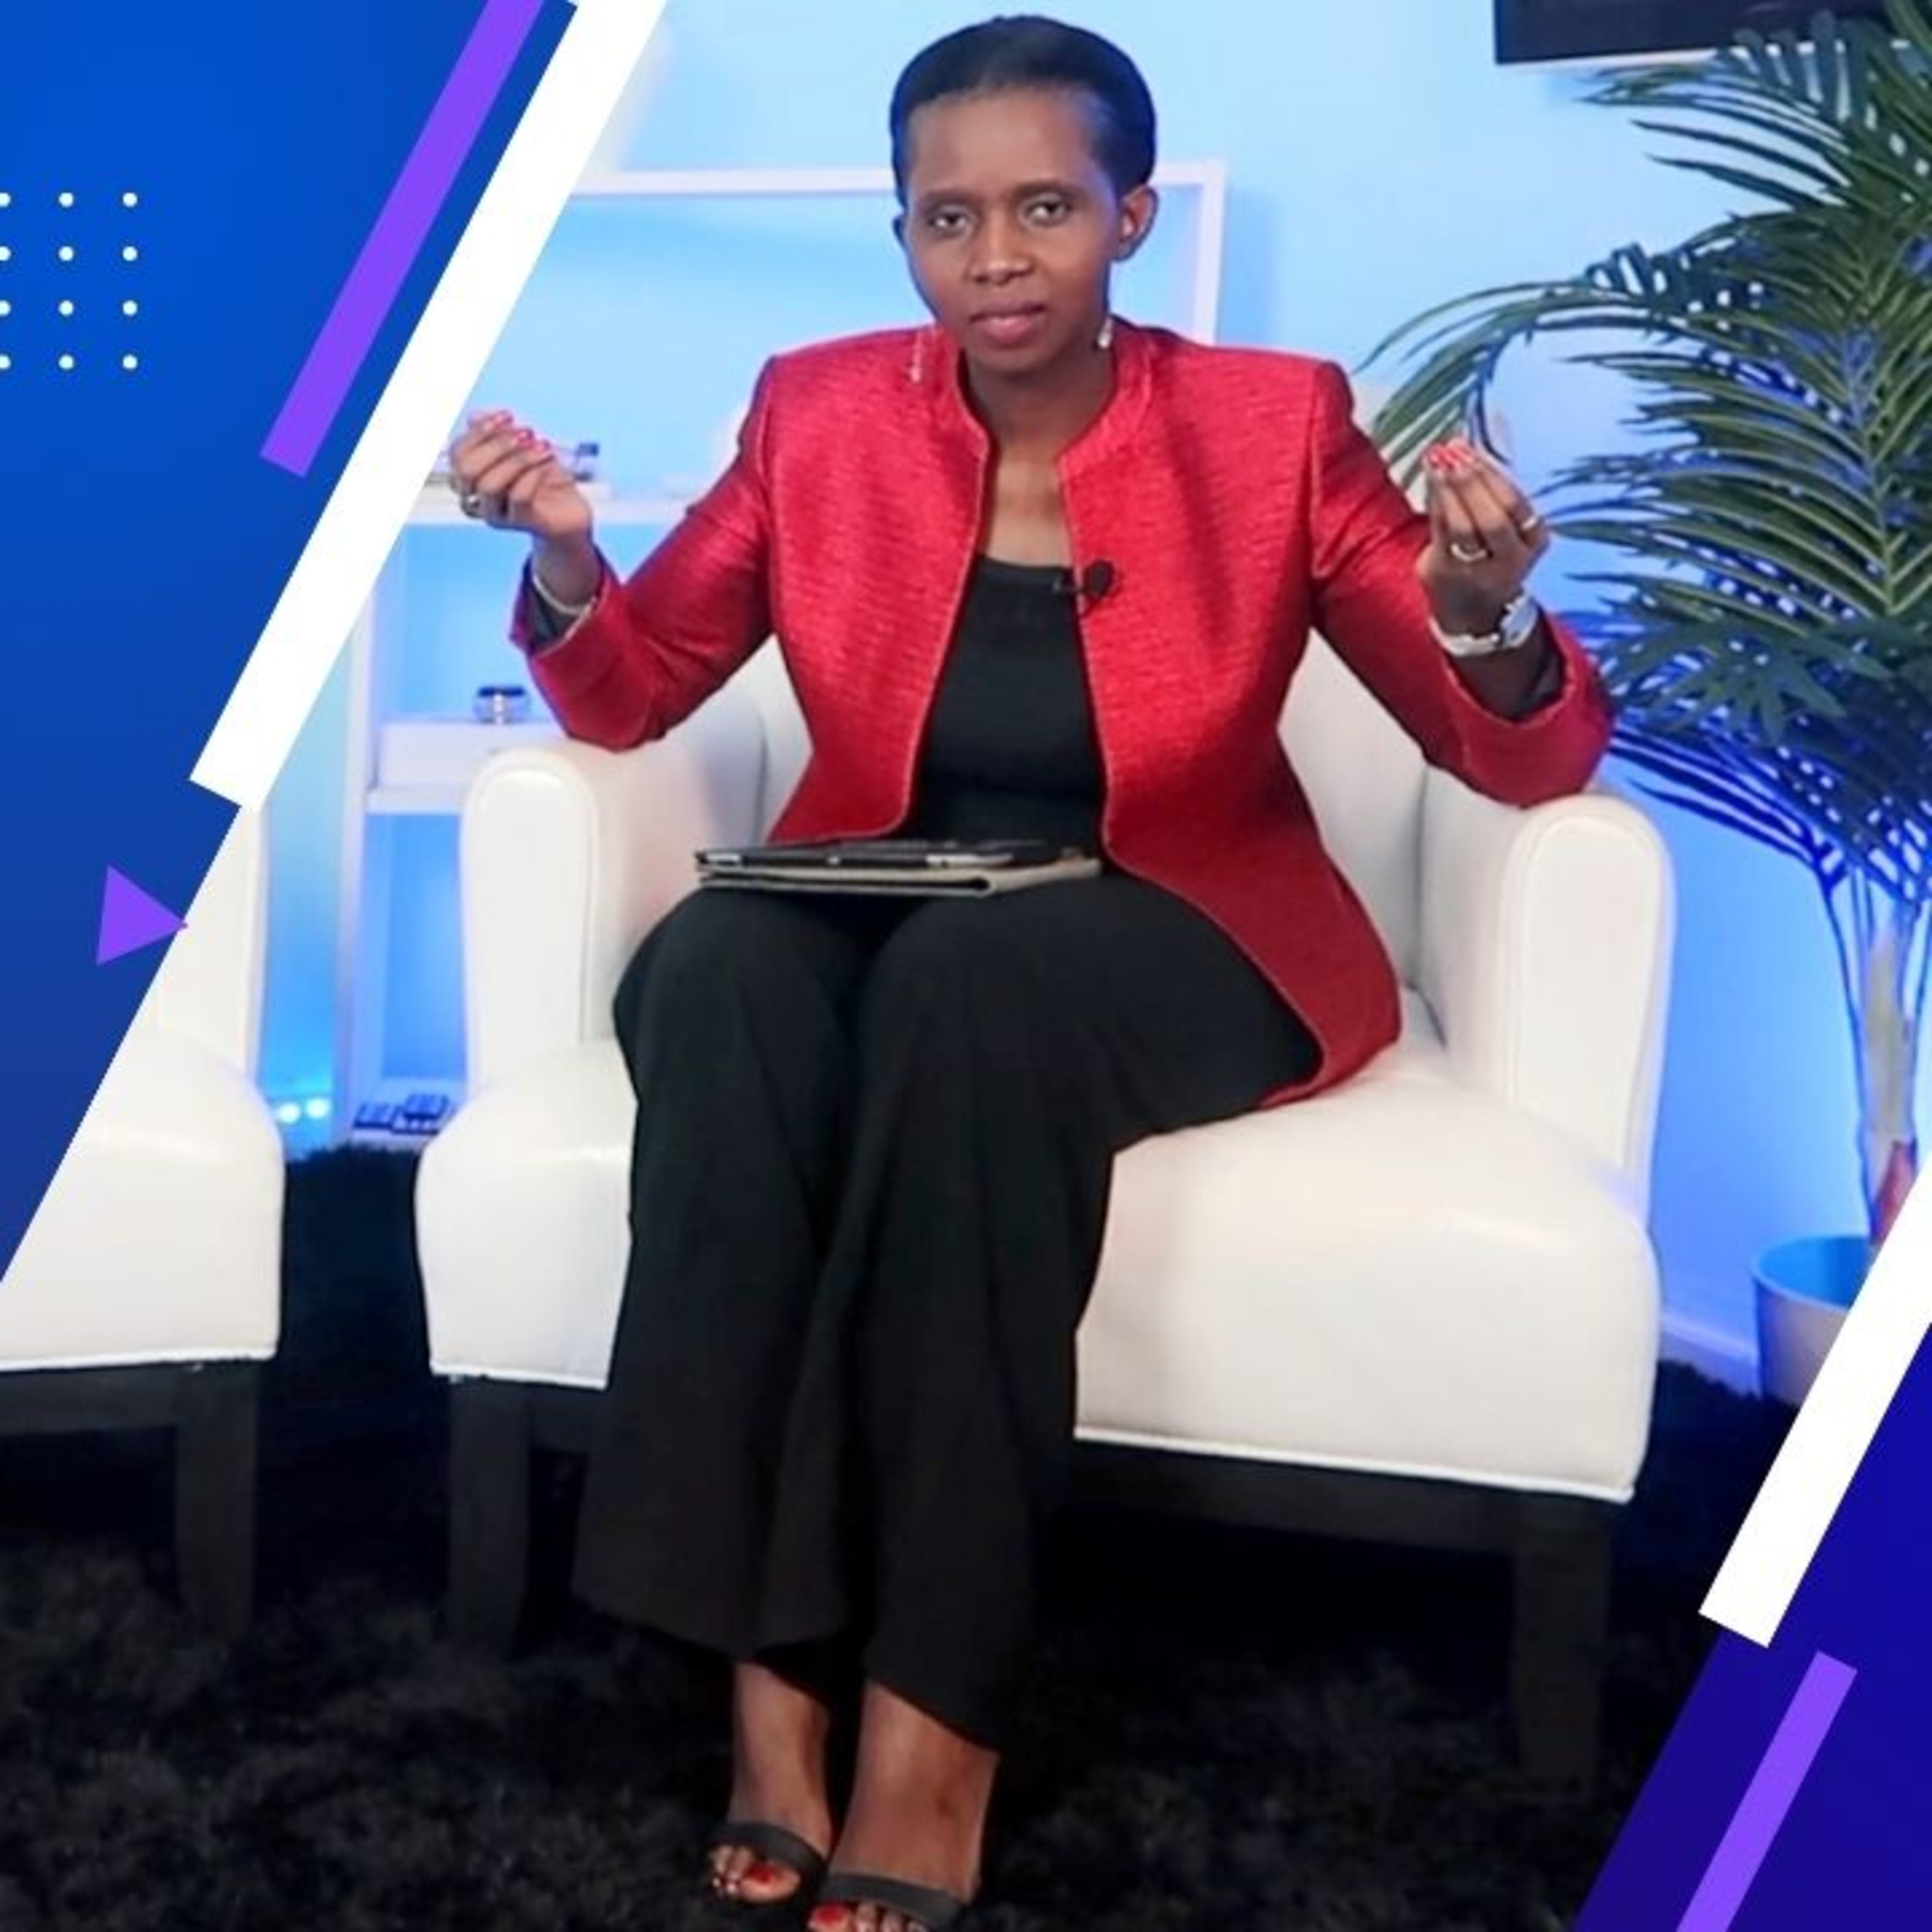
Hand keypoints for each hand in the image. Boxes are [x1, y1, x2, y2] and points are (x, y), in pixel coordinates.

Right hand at [447, 408, 594, 543]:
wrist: (569, 510)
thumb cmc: (542, 476)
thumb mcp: (521, 447)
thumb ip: (496, 432)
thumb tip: (475, 416)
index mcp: (470, 478)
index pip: (458, 454)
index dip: (479, 432)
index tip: (507, 416)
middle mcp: (476, 498)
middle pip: (466, 470)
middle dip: (496, 445)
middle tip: (526, 433)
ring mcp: (496, 514)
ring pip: (489, 486)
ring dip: (517, 460)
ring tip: (542, 446)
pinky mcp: (520, 522)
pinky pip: (518, 497)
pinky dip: (533, 475)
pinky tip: (548, 464)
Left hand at [1416, 438, 1551, 633]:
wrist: (1474, 610)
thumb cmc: (1494, 551)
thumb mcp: (1510, 520)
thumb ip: (1500, 478)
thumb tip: (1493, 418)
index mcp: (1533, 542)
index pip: (1515, 506)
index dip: (1492, 475)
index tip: (1472, 449)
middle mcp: (1509, 561)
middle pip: (1490, 520)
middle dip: (1471, 482)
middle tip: (1454, 451)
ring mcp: (1475, 571)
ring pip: (1461, 528)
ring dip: (1447, 488)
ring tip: (1437, 457)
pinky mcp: (1444, 572)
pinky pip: (1438, 532)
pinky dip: (1433, 499)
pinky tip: (1429, 473)